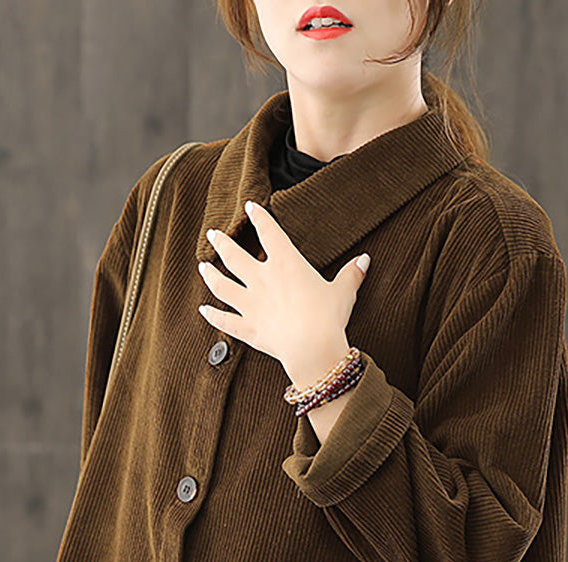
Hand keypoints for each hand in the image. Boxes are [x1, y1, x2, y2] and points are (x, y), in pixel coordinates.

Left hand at [197, 200, 369, 385]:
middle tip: (213, 234)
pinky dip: (213, 316)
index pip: (268, 232)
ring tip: (203, 266)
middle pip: (234, 256)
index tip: (250, 207)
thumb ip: (351, 274)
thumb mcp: (343, 292)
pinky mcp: (248, 328)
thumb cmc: (328, 317)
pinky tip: (203, 310)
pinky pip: (225, 320)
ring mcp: (251, 304)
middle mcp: (262, 279)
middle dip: (222, 242)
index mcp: (286, 263)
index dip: (259, 217)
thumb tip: (364, 260)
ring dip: (210, 275)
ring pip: (222, 285)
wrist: (312, 348)